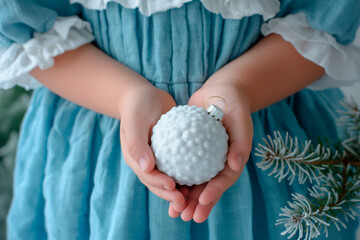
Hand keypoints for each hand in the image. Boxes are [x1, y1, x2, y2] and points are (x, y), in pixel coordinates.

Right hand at [120, 82, 185, 211]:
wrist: (144, 95)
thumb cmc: (137, 106)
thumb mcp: (134, 121)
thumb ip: (137, 144)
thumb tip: (146, 167)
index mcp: (136, 159)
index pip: (147, 176)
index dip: (159, 185)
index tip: (173, 187)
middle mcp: (147, 162)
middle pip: (159, 183)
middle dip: (172, 195)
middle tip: (186, 202)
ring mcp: (160, 158)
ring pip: (171, 178)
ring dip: (182, 190)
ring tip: (197, 198)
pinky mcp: (172, 152)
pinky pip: (182, 163)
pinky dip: (190, 171)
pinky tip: (205, 176)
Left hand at [168, 77, 253, 221]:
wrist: (220, 91)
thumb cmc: (233, 103)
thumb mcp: (240, 118)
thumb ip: (241, 142)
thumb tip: (235, 166)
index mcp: (233, 158)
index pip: (225, 179)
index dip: (215, 192)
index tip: (202, 200)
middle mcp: (219, 162)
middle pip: (209, 187)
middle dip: (199, 204)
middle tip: (187, 217)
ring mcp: (205, 158)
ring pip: (195, 181)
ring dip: (186, 198)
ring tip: (174, 212)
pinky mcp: (192, 151)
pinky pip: (183, 167)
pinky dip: (175, 178)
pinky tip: (164, 187)